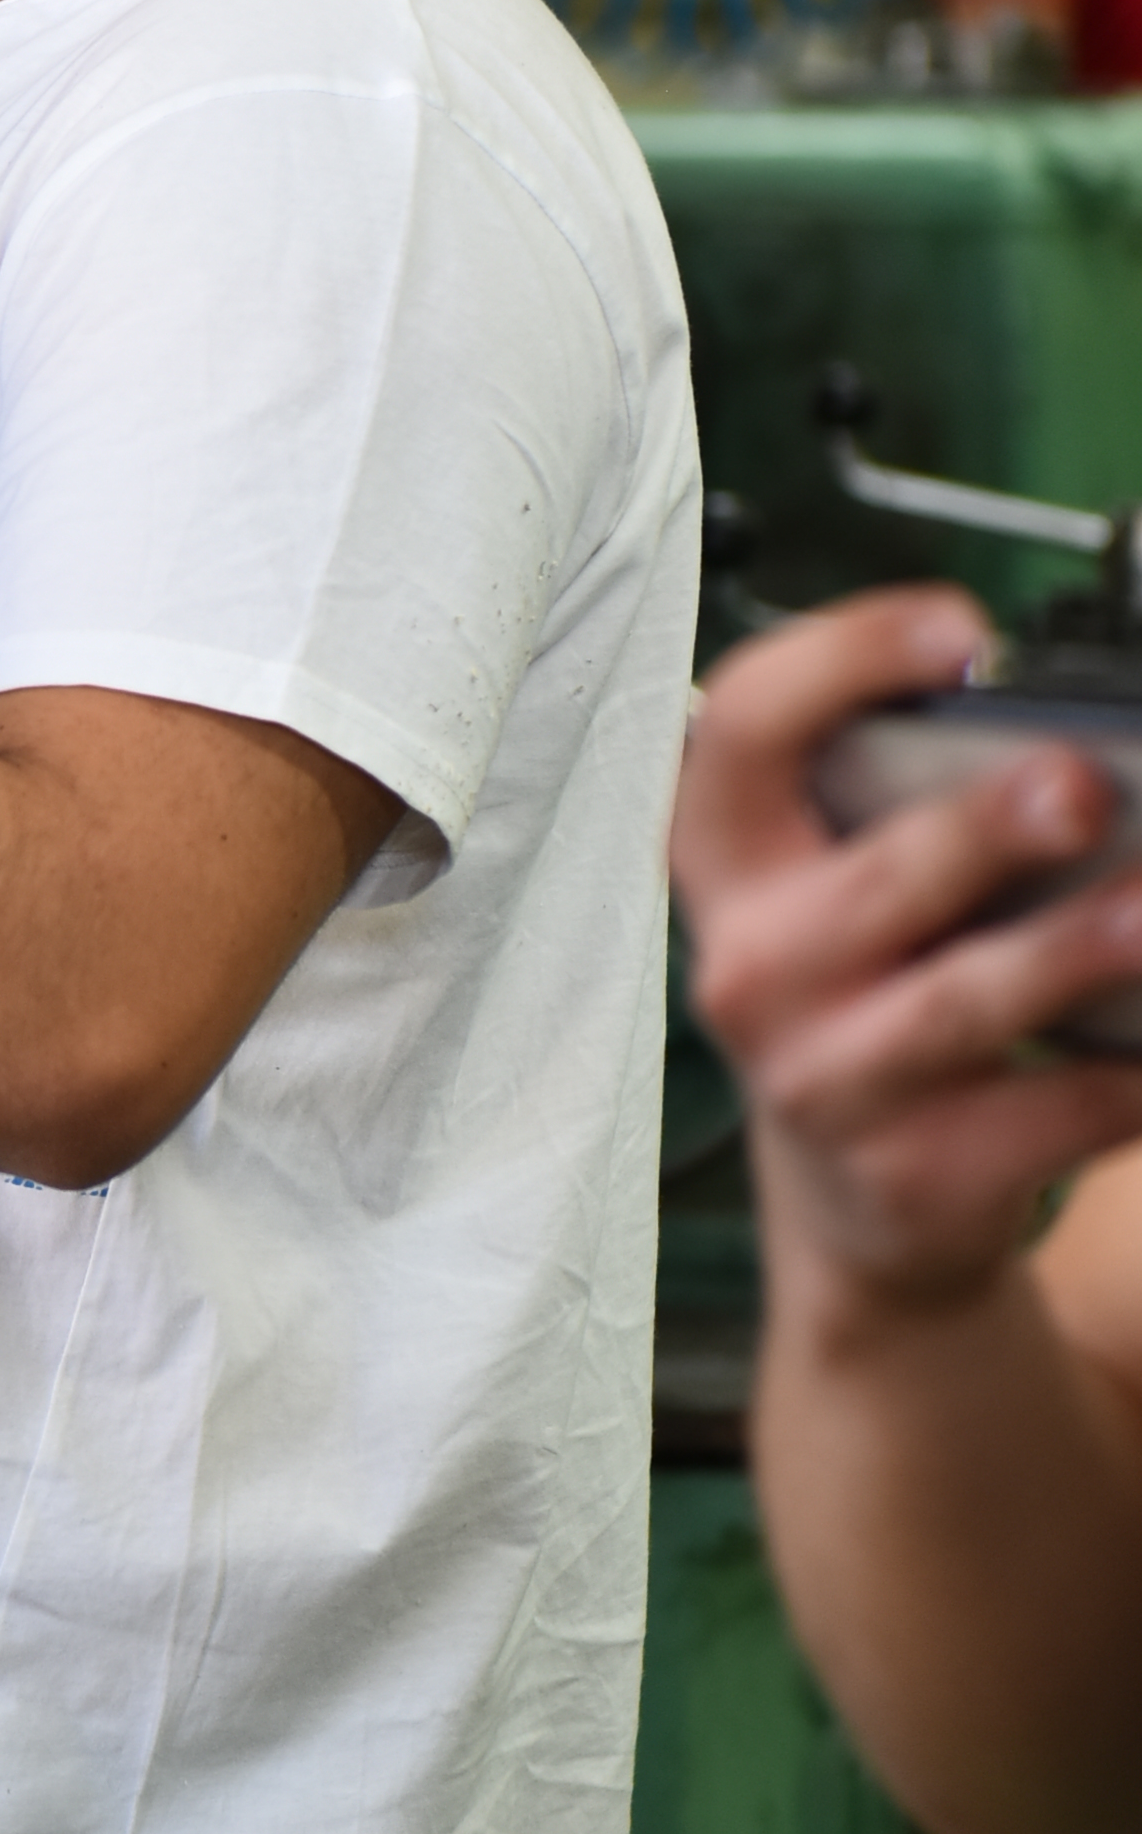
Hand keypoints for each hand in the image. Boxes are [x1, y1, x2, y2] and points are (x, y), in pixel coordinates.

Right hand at [674, 587, 1141, 1322]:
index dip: (842, 662)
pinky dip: (1130, 1074)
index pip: (744, 726)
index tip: (959, 635)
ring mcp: (824, 1082)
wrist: (858, 1198)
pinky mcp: (910, 1176)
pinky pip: (1046, 1115)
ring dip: (1070, 955)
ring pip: (959, 1009)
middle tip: (1077, 786)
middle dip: (982, 830)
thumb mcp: (845, 884)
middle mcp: (755, 967)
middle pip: (871, 881)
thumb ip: (918, 810)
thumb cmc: (871, 987)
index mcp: (731, 856)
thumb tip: (1079, 769)